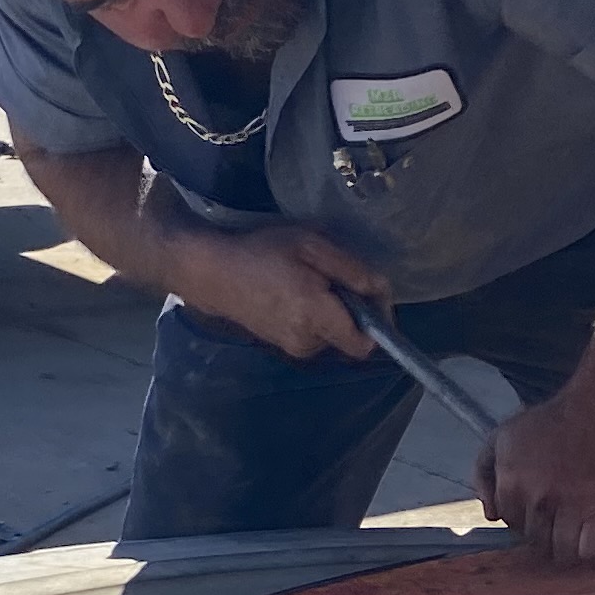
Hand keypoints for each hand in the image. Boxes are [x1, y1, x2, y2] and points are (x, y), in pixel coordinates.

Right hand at [162, 218, 384, 359]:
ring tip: (308, 280)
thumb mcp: (313, 247)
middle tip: (330, 276)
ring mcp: (291, 347)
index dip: (377, 322)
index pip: (365, 346)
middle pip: (349, 336)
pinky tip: (294, 291)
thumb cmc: (262, 252)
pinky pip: (312, 333)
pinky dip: (313, 315)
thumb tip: (382, 292)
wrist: (212, 272)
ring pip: (330, 333)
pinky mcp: (280, 344)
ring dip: (330, 311)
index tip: (370, 295)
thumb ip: (353, 272)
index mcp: (317, 318)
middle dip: (350, 310)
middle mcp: (307, 342)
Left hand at [475, 378, 594, 566]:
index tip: (544, 506)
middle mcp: (540, 498)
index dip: (528, 517)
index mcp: (512, 482)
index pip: (512, 524)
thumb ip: (484, 472)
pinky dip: (594, 549)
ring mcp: (575, 508)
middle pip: (537, 541)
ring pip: (563, 551)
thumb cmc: (559, 417)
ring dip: (571, 544)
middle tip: (565, 513)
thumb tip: (490, 513)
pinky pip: (591, 552)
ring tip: (582, 526)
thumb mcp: (506, 434)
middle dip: (548, 531)